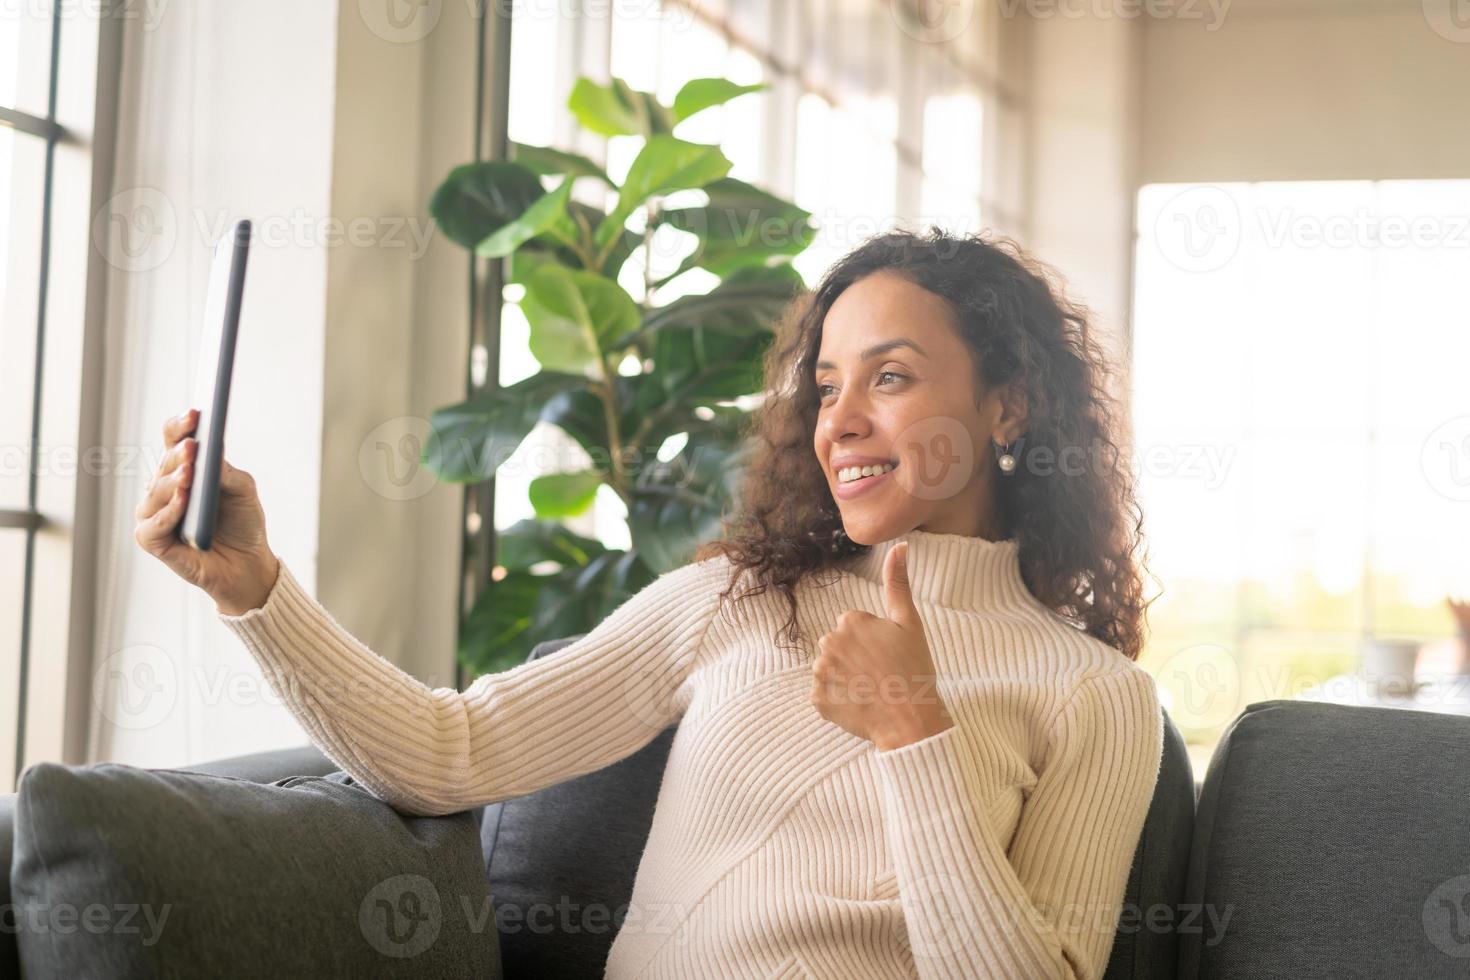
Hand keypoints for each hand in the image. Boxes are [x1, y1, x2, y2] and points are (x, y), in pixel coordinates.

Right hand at [133, 408, 280, 615]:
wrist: (247, 564)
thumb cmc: (242, 523)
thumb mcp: (243, 491)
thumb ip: (227, 472)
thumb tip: (210, 452)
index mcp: (182, 469)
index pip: (173, 440)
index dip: (181, 425)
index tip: (197, 413)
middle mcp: (163, 488)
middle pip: (165, 464)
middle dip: (180, 454)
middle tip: (194, 445)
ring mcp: (154, 513)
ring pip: (156, 492)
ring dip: (174, 482)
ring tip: (190, 472)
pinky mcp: (152, 540)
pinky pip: (153, 524)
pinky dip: (169, 512)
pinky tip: (183, 500)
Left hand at [810, 542, 955, 750]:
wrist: (911, 720)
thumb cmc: (914, 669)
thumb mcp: (909, 622)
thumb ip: (898, 582)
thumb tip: (901, 545)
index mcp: (850, 621)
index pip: (853, 626)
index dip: (872, 642)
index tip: (887, 656)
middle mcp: (829, 643)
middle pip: (838, 646)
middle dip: (854, 657)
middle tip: (880, 674)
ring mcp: (821, 673)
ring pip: (829, 670)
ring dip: (845, 679)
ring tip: (870, 690)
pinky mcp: (817, 700)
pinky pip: (824, 695)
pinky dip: (838, 701)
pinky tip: (859, 704)